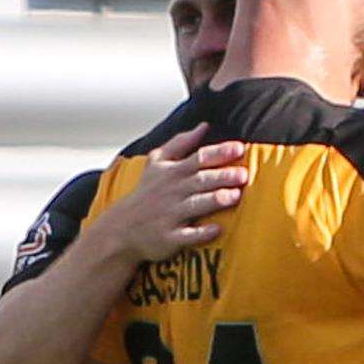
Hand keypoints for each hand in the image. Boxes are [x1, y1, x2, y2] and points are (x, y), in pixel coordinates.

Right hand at [101, 123, 246, 262]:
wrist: (121, 228)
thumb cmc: (147, 193)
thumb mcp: (157, 163)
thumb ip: (181, 143)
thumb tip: (204, 125)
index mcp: (172, 172)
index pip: (198, 158)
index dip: (219, 152)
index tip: (239, 148)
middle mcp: (172, 192)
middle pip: (200, 180)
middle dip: (221, 176)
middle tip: (243, 174)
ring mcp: (170, 215)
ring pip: (195, 205)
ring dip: (214, 200)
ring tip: (234, 196)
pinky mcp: (169, 237)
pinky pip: (186, 235)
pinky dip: (201, 233)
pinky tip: (217, 229)